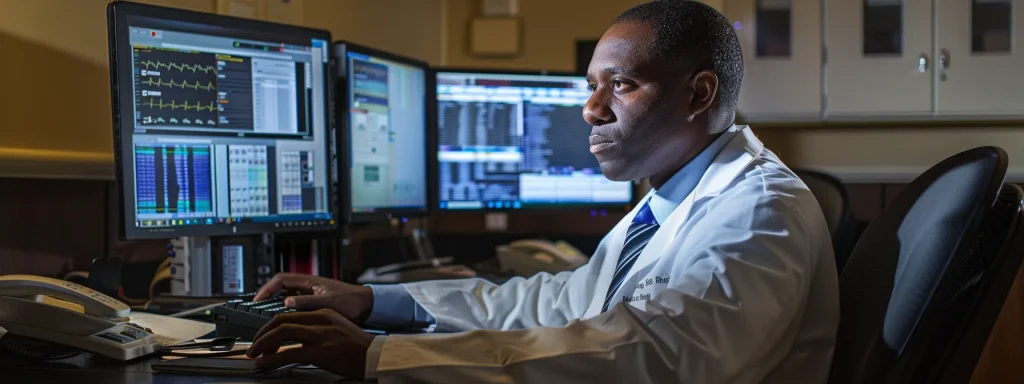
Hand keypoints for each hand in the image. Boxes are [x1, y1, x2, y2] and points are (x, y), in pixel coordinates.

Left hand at [246, 309, 374, 378]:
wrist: (375, 355)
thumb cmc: (357, 346)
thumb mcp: (336, 328)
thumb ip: (317, 329)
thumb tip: (296, 339)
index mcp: (322, 313)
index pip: (288, 314)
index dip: (271, 326)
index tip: (264, 336)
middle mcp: (319, 320)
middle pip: (280, 321)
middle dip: (262, 334)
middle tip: (255, 346)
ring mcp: (319, 336)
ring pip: (281, 333)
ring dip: (263, 344)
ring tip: (256, 355)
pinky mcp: (320, 352)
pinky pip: (288, 353)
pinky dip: (272, 358)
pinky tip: (266, 363)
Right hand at [255, 273, 372, 321]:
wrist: (365, 305)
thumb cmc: (350, 301)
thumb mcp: (327, 302)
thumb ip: (307, 302)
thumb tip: (286, 302)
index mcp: (308, 281)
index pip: (280, 279)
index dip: (266, 288)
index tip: (257, 300)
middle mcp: (307, 286)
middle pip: (280, 287)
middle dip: (267, 295)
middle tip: (257, 308)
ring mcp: (309, 294)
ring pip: (285, 296)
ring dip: (275, 303)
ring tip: (266, 315)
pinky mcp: (313, 302)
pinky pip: (293, 304)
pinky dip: (285, 310)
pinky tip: (283, 320)